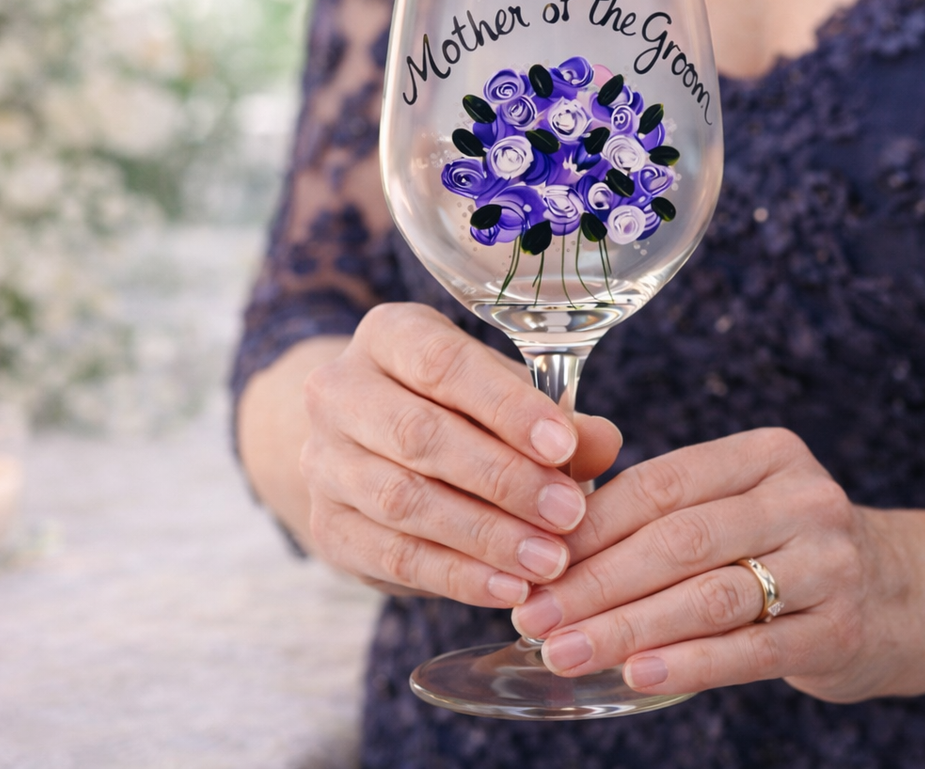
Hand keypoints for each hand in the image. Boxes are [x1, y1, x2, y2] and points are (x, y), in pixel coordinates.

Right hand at [299, 303, 621, 608]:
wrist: (371, 447)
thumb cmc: (460, 410)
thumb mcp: (506, 397)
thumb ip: (554, 419)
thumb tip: (600, 440)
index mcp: (389, 336)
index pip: (442, 364)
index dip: (504, 407)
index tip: (563, 446)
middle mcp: (340, 391)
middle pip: (418, 435)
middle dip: (502, 479)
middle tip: (567, 514)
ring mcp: (323, 462)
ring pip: (403, 501)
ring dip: (484, 536)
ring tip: (548, 561)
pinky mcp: (327, 527)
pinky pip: (393, 556)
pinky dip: (458, 577)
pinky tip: (509, 589)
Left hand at [509, 428, 924, 701]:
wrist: (910, 596)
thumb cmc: (792, 551)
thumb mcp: (743, 507)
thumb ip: (665, 514)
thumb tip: (550, 543)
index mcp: (765, 455)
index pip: (659, 484)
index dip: (588, 525)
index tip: (531, 560)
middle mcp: (801, 499)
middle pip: (677, 540)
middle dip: (594, 582)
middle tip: (534, 615)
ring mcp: (827, 564)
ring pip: (708, 596)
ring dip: (626, 628)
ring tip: (565, 651)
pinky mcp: (839, 630)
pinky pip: (749, 650)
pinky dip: (687, 664)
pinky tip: (636, 675)